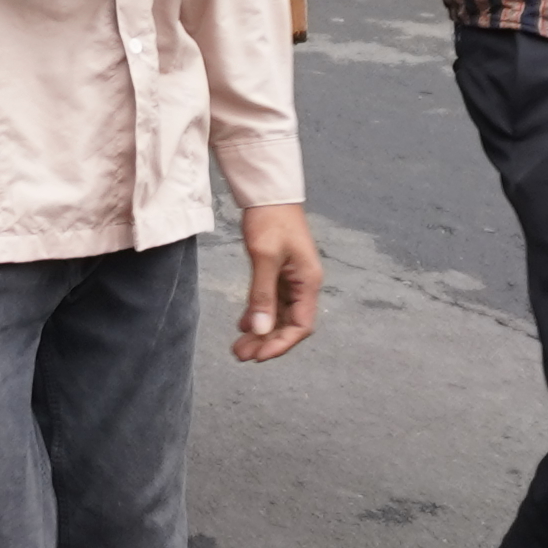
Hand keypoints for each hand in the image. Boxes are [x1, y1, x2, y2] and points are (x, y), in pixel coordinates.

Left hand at [233, 203, 318, 362]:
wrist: (268, 191)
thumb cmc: (270, 219)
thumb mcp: (264, 257)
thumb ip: (262, 295)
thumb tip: (261, 330)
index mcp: (308, 282)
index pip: (300, 325)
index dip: (281, 344)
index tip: (259, 356)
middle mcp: (303, 283)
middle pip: (289, 324)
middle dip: (267, 342)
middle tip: (241, 355)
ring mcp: (291, 278)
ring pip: (278, 315)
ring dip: (261, 331)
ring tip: (239, 346)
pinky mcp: (279, 272)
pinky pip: (271, 301)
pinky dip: (258, 314)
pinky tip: (243, 325)